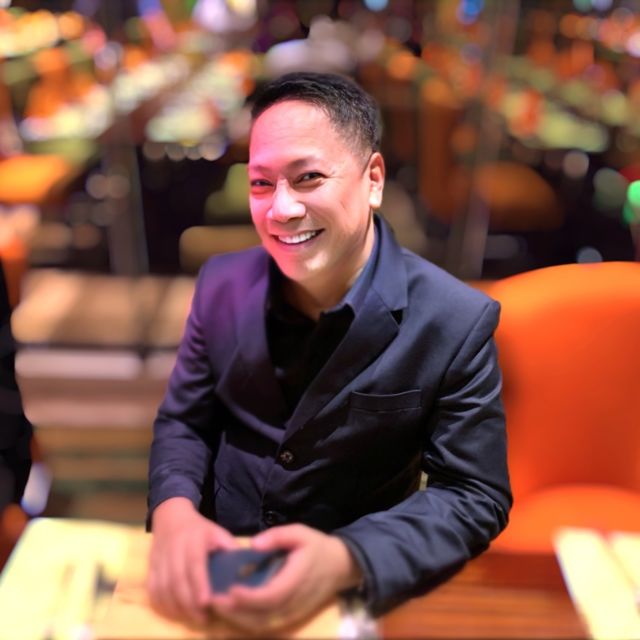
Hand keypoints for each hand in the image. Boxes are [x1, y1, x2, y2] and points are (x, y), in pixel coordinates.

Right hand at [147, 497, 238, 623]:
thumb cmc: (200, 530)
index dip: (199, 584)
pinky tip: (174, 612)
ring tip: (191, 617)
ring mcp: (159, 558)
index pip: (194, 563)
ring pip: (163, 587)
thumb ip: (230, 550)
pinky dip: (161, 604)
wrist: (171, 517)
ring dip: (175, 607)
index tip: (206, 602)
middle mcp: (174, 548)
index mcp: (194, 539)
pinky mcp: (150, 567)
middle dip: (188, 603)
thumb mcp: (218, 533)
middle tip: (203, 617)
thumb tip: (247, 569)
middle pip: (177, 580)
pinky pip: (152, 589)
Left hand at [209, 524, 361, 631]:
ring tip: (216, 606)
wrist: (340, 566)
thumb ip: (277, 536)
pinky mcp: (290, 617)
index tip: (229, 589)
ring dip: (237, 619)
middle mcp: (294, 602)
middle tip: (212, 600)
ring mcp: (292, 613)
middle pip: (261, 616)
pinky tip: (232, 611)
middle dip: (234, 611)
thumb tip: (253, 544)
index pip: (270, 596)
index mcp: (296, 580)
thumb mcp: (300, 532)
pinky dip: (246, 621)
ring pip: (261, 625)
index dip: (248, 597)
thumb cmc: (317, 546)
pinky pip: (266, 625)